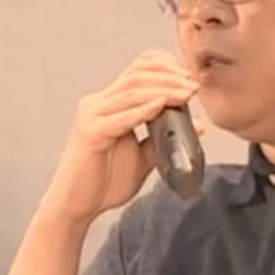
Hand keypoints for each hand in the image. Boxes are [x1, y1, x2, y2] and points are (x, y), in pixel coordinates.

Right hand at [38, 49, 200, 226]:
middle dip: (170, 76)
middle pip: (137, 75)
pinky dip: (143, 109)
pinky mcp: (89, 132)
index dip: (166, 66)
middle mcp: (97, 103)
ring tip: (187, 94)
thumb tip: (197, 126)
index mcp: (108, 103)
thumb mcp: (143, 157)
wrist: (77, 207)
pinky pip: (120, 117)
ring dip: (164, 90)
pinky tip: (162, 106)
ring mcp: (91, 115)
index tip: (191, 78)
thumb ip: (164, 139)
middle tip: (194, 85)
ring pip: (131, 92)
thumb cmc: (105, 182)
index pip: (138, 69)